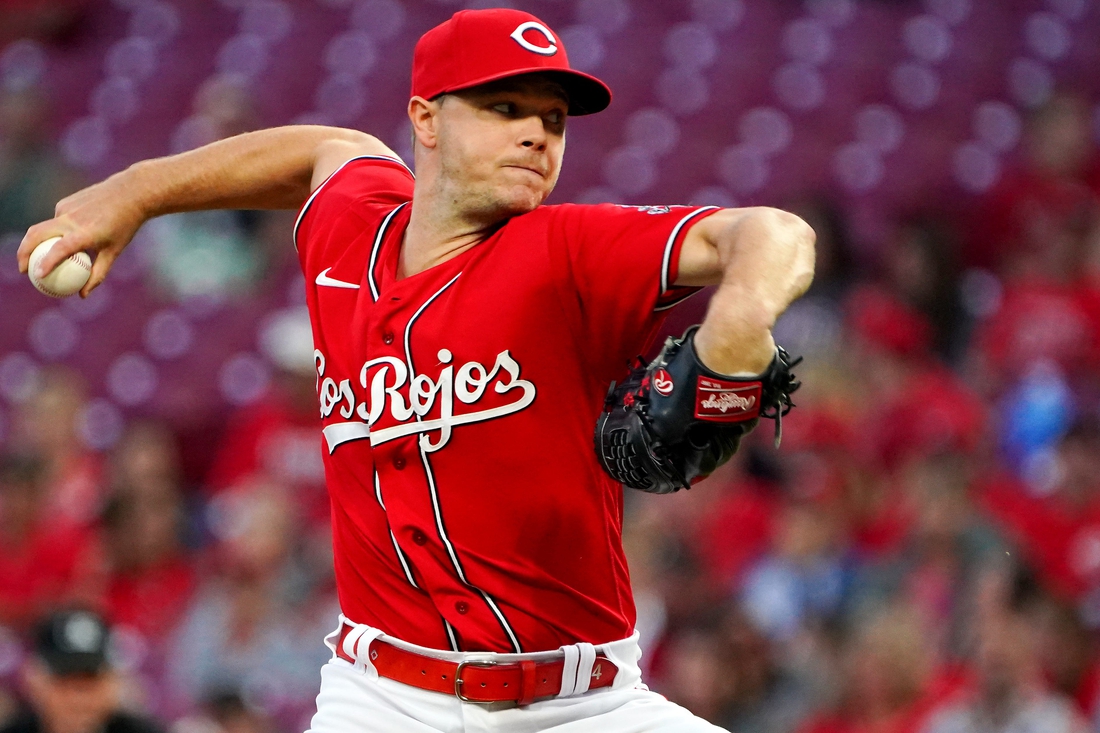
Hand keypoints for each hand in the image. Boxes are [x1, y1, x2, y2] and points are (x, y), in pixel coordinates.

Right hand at [17, 168, 146, 297]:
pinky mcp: (64, 202)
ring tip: (39, 258)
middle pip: (36, 234)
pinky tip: (68, 235)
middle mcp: (71, 219)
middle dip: (23, 253)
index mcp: (85, 233)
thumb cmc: (124, 226)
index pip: (60, 248)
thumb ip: (98, 274)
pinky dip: (57, 231)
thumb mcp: (114, 252)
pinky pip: (56, 221)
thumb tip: (82, 295)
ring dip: (40, 243)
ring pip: (46, 229)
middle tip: (24, 270)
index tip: (36, 275)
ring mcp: (66, 208)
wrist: (129, 193)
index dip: (46, 262)